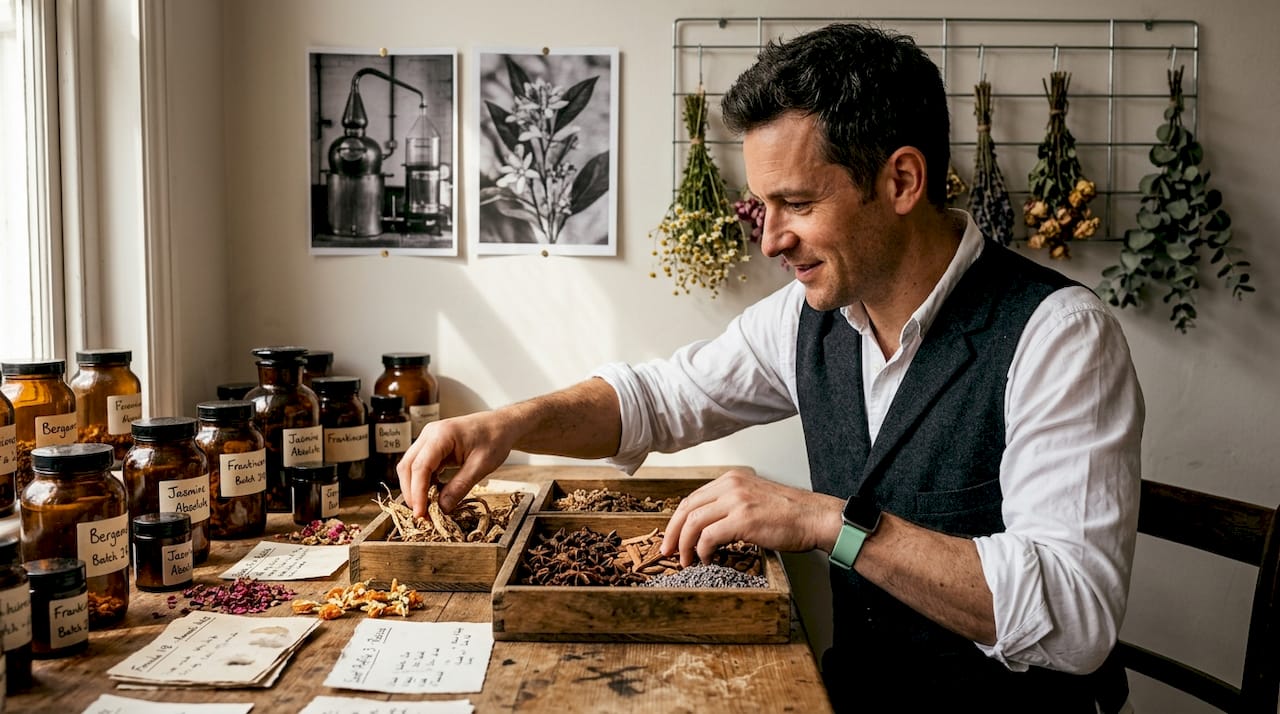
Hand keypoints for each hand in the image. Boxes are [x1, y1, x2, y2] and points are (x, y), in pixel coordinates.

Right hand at [396, 411, 515, 516]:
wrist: (501, 425)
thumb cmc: (495, 439)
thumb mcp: (481, 466)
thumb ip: (460, 487)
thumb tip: (442, 509)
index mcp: (441, 434)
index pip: (420, 467)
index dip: (417, 493)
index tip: (420, 513)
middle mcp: (429, 434)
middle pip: (408, 466)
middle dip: (411, 493)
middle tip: (422, 515)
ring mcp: (428, 439)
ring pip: (410, 467)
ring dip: (415, 488)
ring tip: (427, 508)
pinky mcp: (431, 446)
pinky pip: (420, 466)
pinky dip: (423, 482)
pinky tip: (433, 495)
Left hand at [660, 468, 843, 566]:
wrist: (816, 518)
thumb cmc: (791, 515)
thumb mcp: (755, 499)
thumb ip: (732, 505)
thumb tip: (708, 527)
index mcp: (732, 479)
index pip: (693, 498)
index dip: (678, 520)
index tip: (672, 537)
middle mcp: (731, 485)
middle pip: (687, 507)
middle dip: (673, 532)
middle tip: (668, 551)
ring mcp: (736, 501)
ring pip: (694, 522)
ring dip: (685, 545)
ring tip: (686, 560)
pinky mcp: (743, 519)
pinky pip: (708, 536)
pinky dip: (702, 550)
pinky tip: (707, 559)